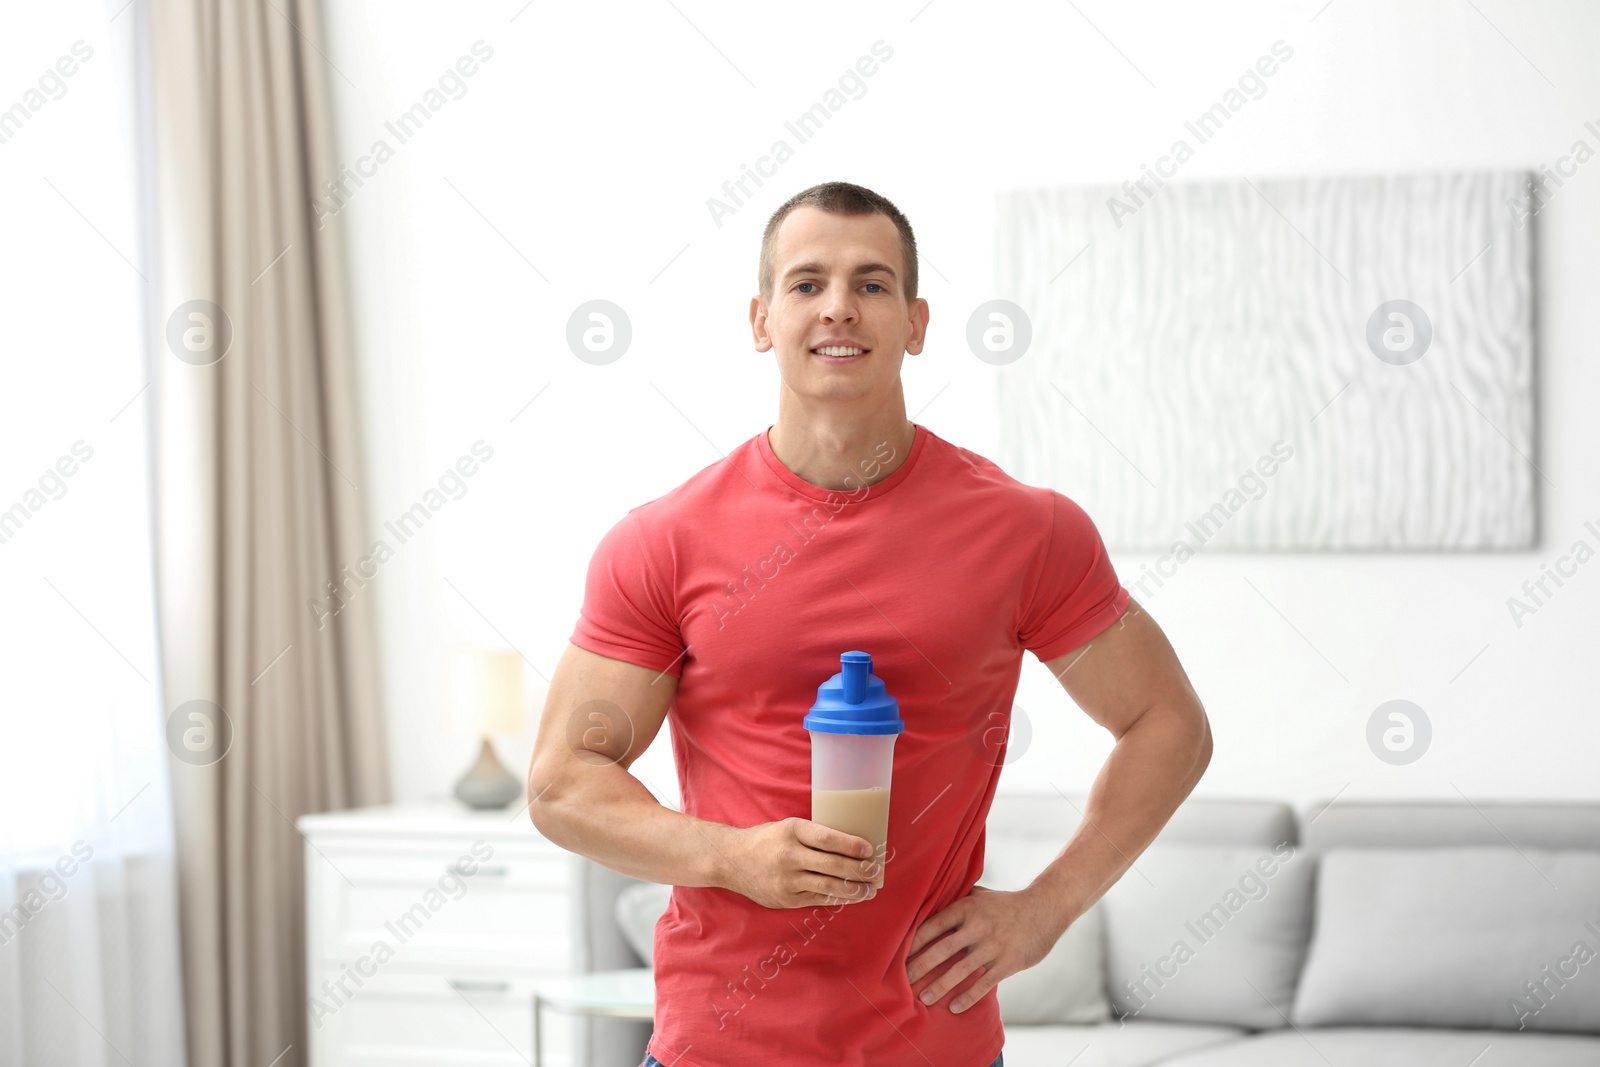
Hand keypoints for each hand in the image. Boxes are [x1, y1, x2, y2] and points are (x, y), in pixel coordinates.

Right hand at [723, 817, 880, 909]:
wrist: (731, 860)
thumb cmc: (766, 839)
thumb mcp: (788, 827)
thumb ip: (813, 835)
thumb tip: (851, 845)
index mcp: (792, 831)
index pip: (828, 839)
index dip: (851, 845)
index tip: (869, 849)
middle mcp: (789, 855)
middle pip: (832, 865)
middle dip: (859, 870)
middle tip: (876, 871)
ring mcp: (787, 880)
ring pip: (827, 886)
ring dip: (853, 889)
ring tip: (870, 889)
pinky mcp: (785, 899)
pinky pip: (818, 899)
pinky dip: (837, 898)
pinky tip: (850, 896)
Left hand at [905, 885, 1058, 1013]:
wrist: (1044, 909)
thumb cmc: (1005, 903)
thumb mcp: (979, 894)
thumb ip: (956, 898)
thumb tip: (928, 898)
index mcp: (967, 907)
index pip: (933, 924)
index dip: (914, 941)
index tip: (897, 954)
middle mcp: (978, 925)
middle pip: (942, 948)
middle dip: (920, 965)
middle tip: (902, 980)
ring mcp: (993, 945)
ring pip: (961, 969)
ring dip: (940, 985)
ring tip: (924, 998)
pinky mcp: (1008, 962)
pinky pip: (984, 983)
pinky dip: (968, 997)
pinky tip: (954, 1007)